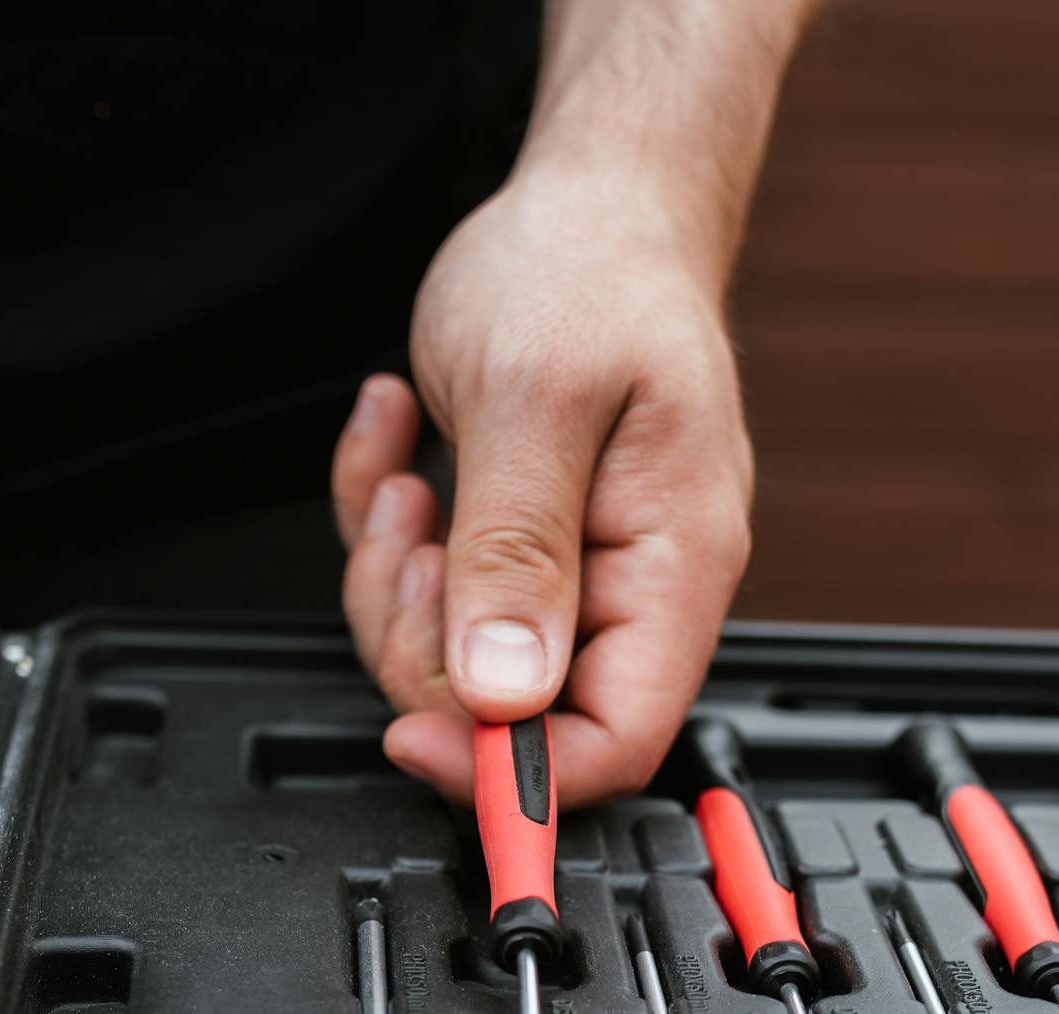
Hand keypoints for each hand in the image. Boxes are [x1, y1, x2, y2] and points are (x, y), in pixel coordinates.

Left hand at [331, 164, 753, 805]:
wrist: (592, 200)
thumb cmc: (589, 271)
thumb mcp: (535, 401)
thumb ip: (517, 552)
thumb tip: (507, 694)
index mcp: (672, 566)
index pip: (619, 741)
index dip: (516, 768)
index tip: (419, 734)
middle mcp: (631, 585)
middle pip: (517, 713)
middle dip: (424, 642)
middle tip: (410, 538)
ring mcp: (574, 569)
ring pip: (456, 658)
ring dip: (394, 576)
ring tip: (406, 475)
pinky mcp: (518, 544)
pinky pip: (428, 590)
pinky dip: (386, 523)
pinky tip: (399, 437)